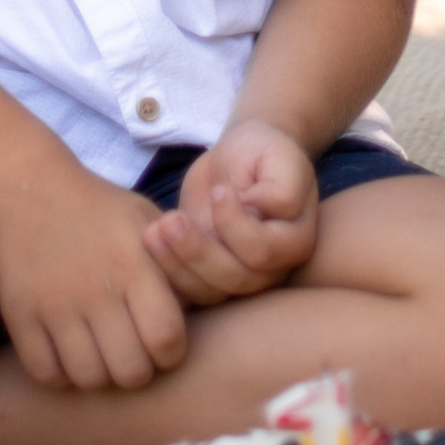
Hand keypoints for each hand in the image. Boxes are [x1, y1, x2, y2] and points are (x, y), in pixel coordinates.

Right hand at [0, 161, 189, 391]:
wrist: (28, 186)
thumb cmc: (99, 210)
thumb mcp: (147, 221)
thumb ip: (176, 267)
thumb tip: (200, 314)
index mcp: (134, 265)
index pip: (167, 340)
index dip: (170, 353)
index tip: (161, 343)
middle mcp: (97, 288)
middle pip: (131, 371)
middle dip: (137, 370)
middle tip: (129, 352)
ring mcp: (56, 303)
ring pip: (89, 378)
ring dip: (99, 374)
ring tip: (99, 353)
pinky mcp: (21, 314)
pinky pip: (47, 372)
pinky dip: (60, 373)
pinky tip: (66, 352)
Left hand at [142, 121, 320, 307]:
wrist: (241, 160)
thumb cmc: (263, 153)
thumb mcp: (280, 157)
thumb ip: (281, 188)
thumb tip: (257, 214)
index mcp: (295, 240)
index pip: (262, 250)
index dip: (234, 225)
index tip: (218, 190)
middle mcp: (272, 269)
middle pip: (234, 278)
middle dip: (197, 251)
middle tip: (170, 220)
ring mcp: (239, 277)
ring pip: (209, 291)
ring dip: (176, 264)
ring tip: (153, 231)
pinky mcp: (209, 275)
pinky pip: (189, 289)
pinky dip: (166, 270)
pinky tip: (149, 239)